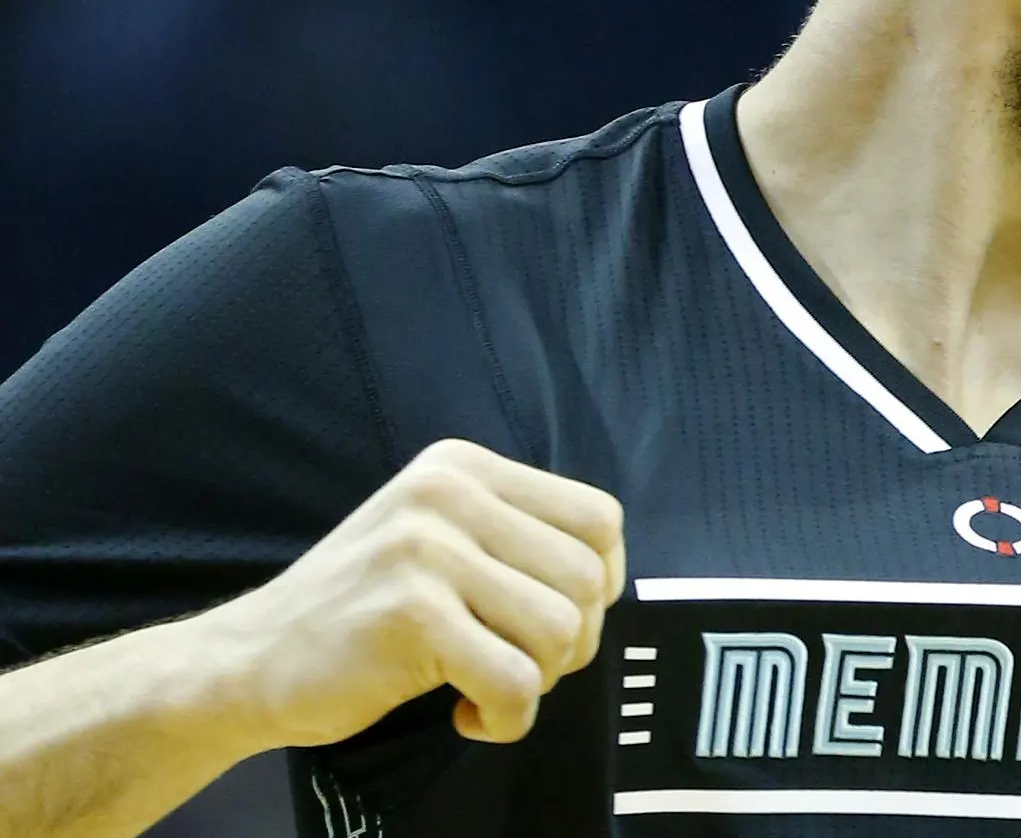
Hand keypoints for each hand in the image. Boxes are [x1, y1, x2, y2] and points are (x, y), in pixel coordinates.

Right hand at [197, 439, 626, 748]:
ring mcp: (428, 550)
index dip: (601, 582)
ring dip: (538, 681)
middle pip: (588, 579)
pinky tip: (465, 713)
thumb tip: (608, 579)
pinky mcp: (412, 614)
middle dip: (570, 643)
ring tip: (487, 686)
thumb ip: (515, 538)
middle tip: (515, 665)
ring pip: (561, 630)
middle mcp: (448, 493)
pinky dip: (506, 718)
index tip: (554, 619)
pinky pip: (516, 681)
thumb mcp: (437, 537)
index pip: (599, 518)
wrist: (247, 662)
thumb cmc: (358, 613)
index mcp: (463, 467)